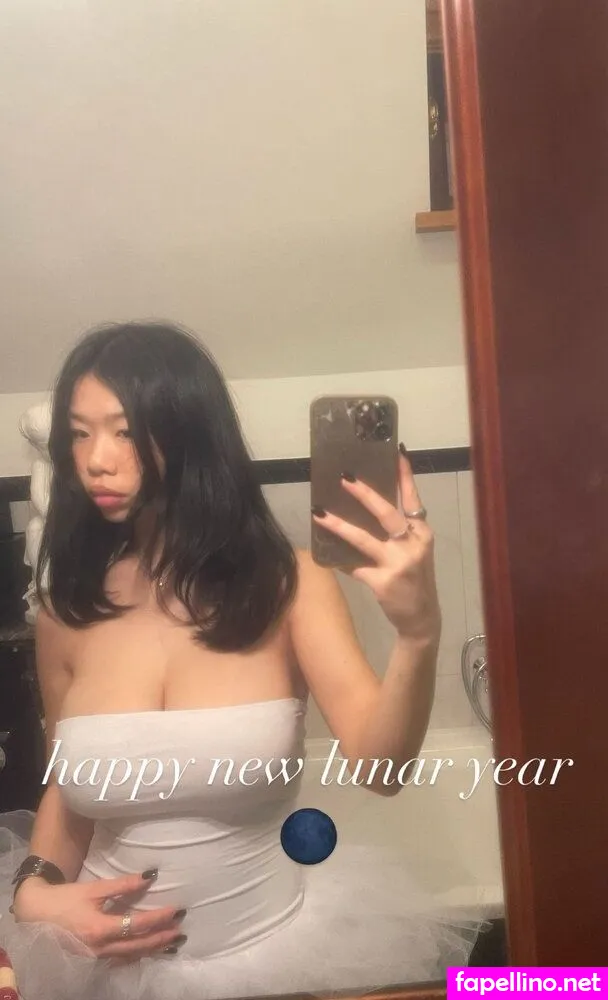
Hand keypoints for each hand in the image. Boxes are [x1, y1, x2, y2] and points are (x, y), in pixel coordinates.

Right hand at [12, 871, 185, 959]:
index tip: (177, 910)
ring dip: (152, 949)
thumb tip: (150, 876)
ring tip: (171, 942)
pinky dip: (136, 955)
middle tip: (181, 931)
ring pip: (130, 957)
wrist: (35, 914)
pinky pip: (119, 960)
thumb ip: (123, 885)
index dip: (159, 918)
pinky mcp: (92, 959)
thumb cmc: (65, 899)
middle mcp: (100, 948)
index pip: (138, 925)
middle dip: (161, 939)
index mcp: (100, 929)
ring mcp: (96, 957)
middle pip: (138, 946)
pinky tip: (146, 950)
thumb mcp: (94, 889)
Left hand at [312, 447, 440, 640]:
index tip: (396, 452)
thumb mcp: (415, 550)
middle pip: (386, 514)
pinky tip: (327, 557)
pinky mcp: (383, 582)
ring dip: (339, 526)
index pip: (412, 498)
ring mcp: (399, 564)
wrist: (422, 618)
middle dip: (364, 494)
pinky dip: (340, 561)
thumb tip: (367, 505)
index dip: (404, 475)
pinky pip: (354, 567)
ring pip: (364, 539)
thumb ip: (399, 530)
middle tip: (344, 478)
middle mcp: (413, 545)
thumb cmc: (415, 578)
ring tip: (319, 513)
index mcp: (422, 532)